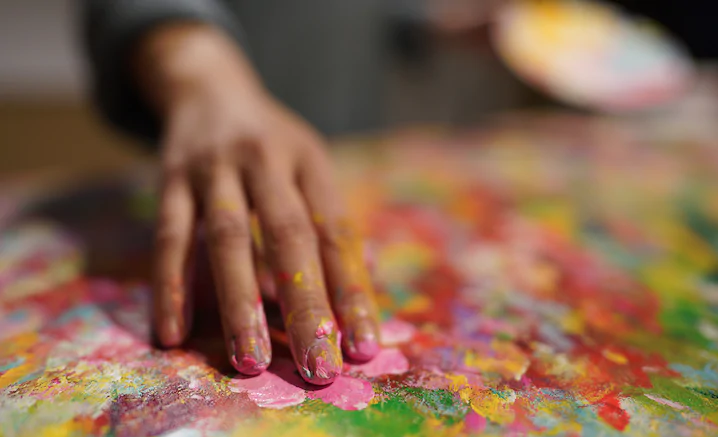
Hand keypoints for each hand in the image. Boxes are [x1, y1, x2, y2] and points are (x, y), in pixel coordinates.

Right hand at [133, 24, 379, 384]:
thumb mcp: (307, 166)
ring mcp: (214, 167)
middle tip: (317, 366)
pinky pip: (168, 237)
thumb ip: (326, 222)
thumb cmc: (271, 144)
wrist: (209, 88)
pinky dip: (170, 286)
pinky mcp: (170, 178)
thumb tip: (358, 293)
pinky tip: (171, 333)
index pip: (336, 231)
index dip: (352, 290)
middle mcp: (265, 159)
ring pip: (227, 237)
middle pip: (289, 235)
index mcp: (310, 160)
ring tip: (249, 361)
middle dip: (305, 304)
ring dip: (239, 302)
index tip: (363, 347)